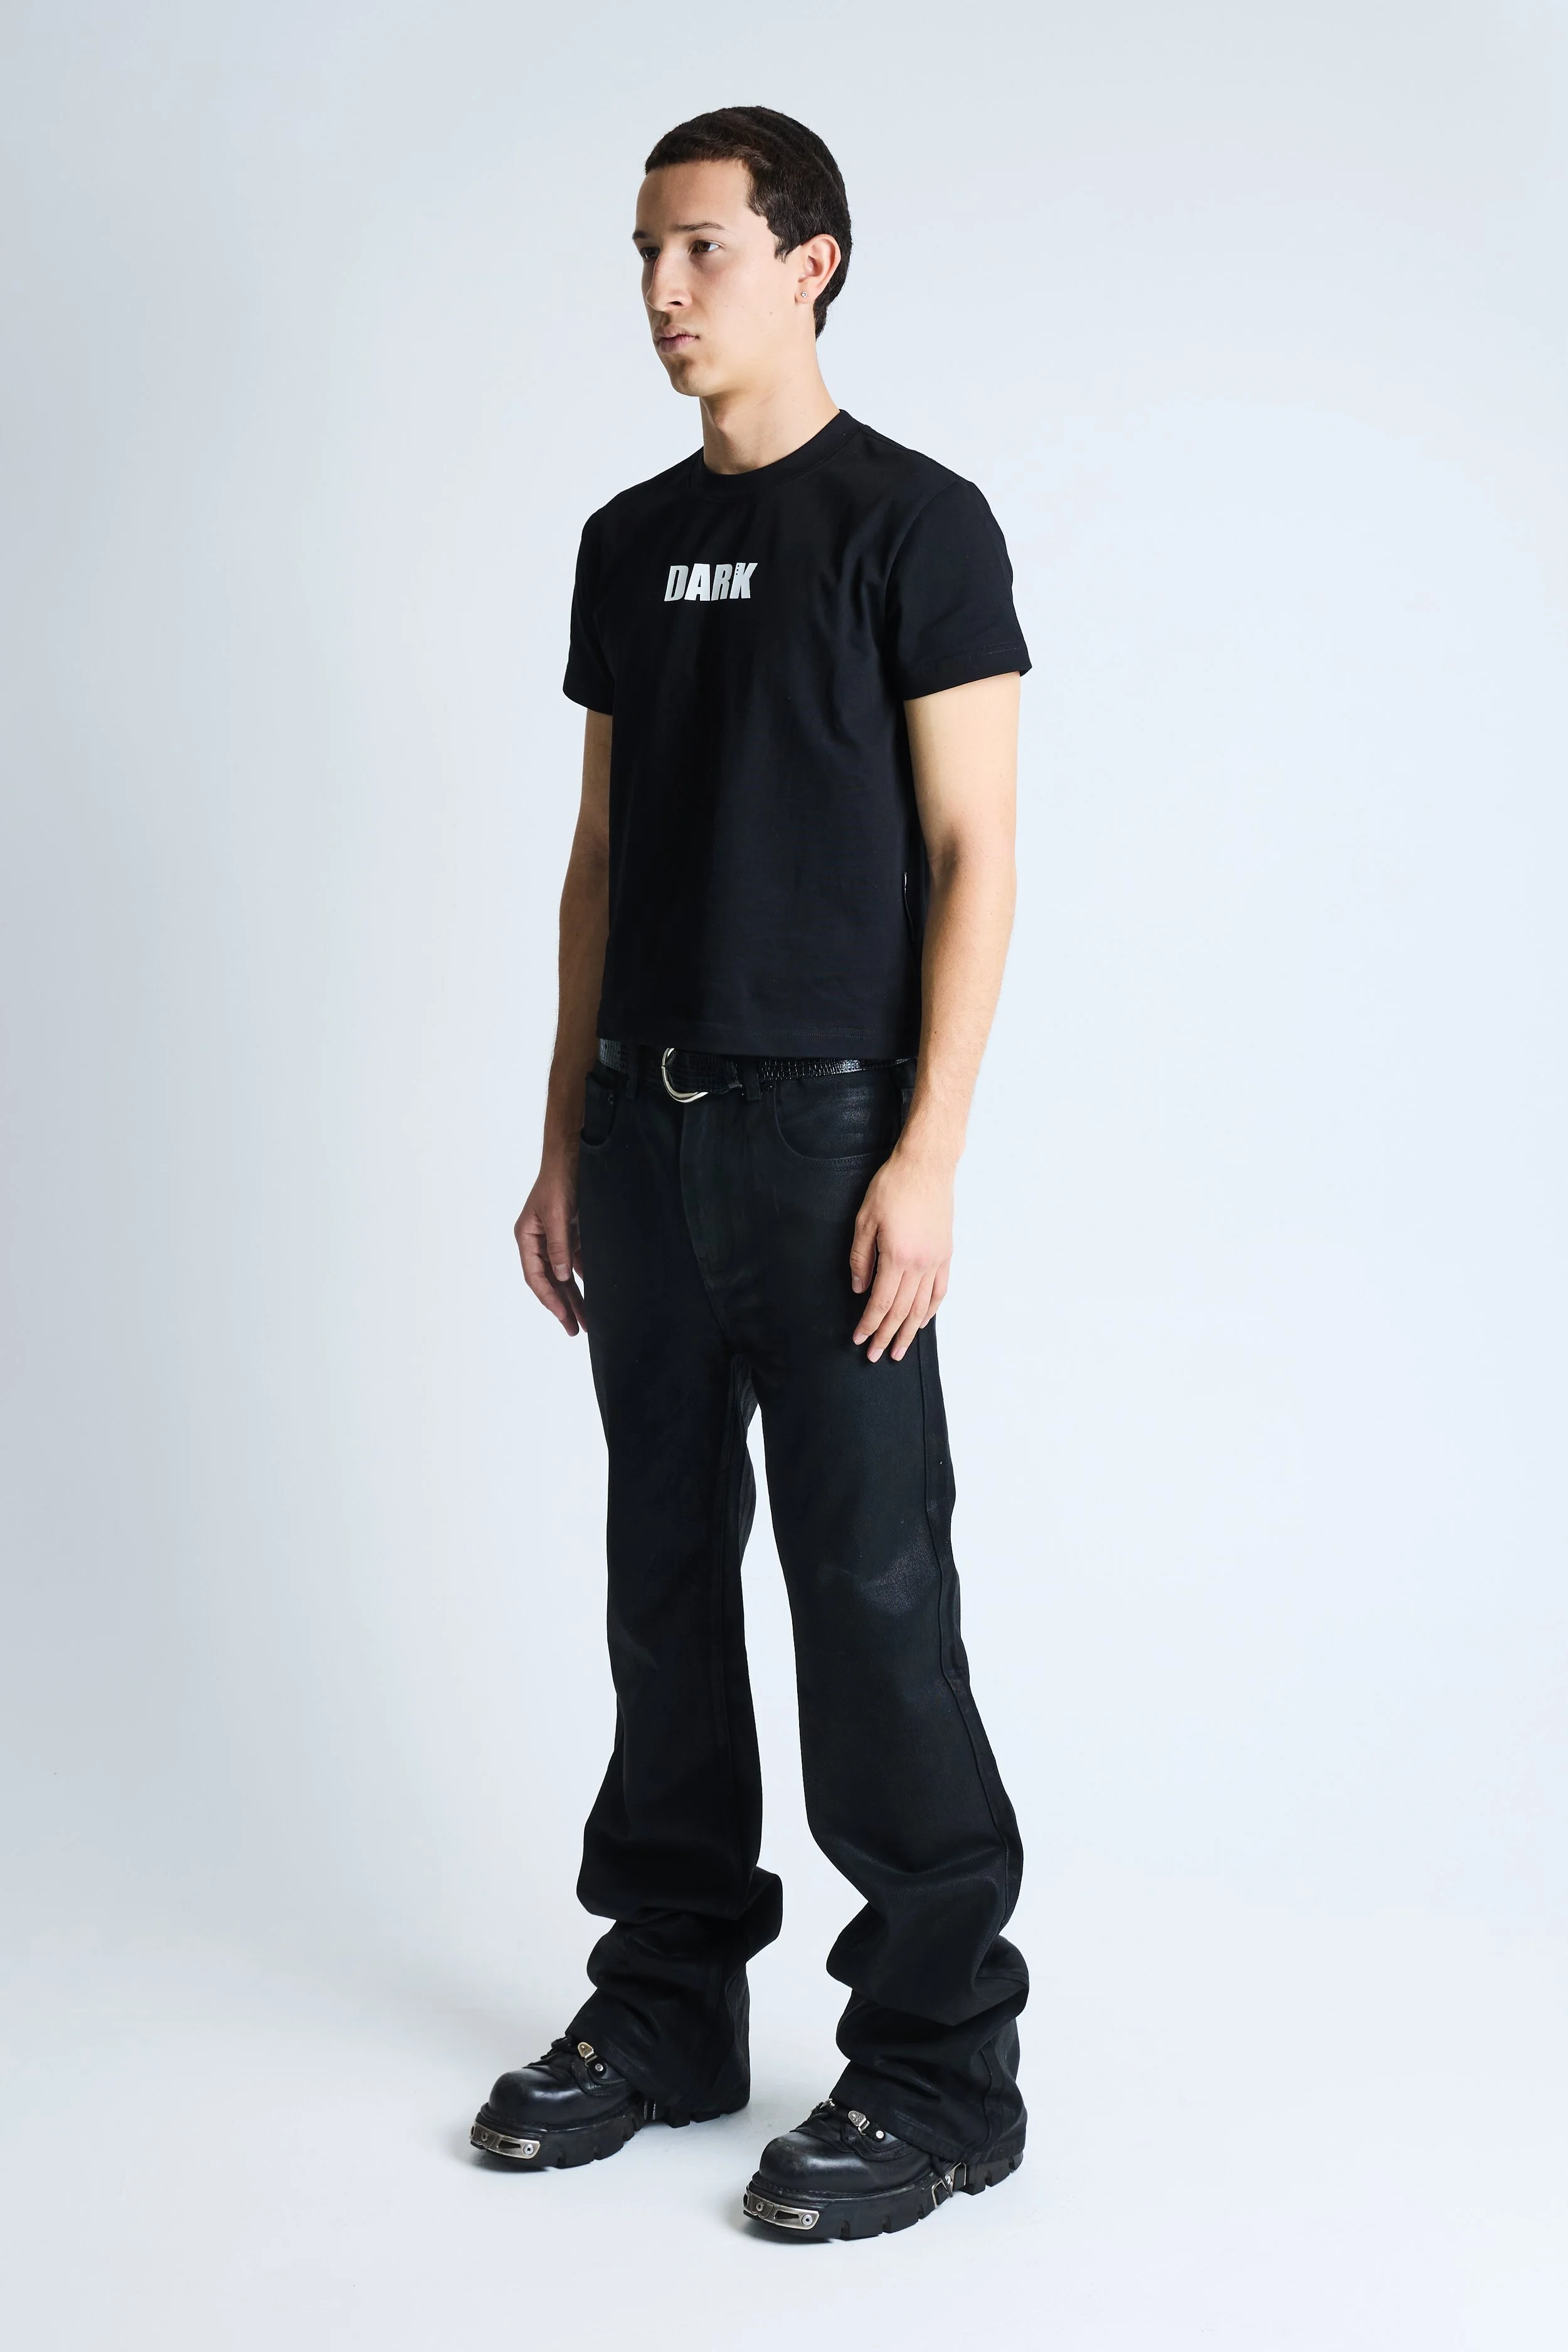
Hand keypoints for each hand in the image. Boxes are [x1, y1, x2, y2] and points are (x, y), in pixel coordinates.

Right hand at [515, 1147, 588, 1335]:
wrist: (574, 1155)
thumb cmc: (559, 1181)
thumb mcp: (556, 1215)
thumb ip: (558, 1246)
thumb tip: (562, 1275)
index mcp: (527, 1237)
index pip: (535, 1276)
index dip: (548, 1298)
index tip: (563, 1316)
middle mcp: (539, 1241)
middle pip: (551, 1281)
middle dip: (563, 1306)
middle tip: (575, 1330)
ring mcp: (556, 1238)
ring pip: (565, 1275)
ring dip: (575, 1297)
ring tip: (587, 1320)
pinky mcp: (572, 1233)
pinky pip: (577, 1262)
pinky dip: (585, 1277)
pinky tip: (594, 1294)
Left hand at [849, 1142, 953, 1362]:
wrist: (926, 1165)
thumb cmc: (892, 1187)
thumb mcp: (865, 1220)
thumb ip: (861, 1258)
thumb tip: (859, 1288)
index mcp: (897, 1257)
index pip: (880, 1302)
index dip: (869, 1325)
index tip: (859, 1340)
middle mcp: (920, 1264)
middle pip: (901, 1311)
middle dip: (887, 1336)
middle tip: (876, 1356)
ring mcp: (936, 1260)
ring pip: (922, 1306)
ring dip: (910, 1331)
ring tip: (900, 1349)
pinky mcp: (945, 1253)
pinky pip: (940, 1290)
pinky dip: (931, 1310)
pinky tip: (923, 1321)